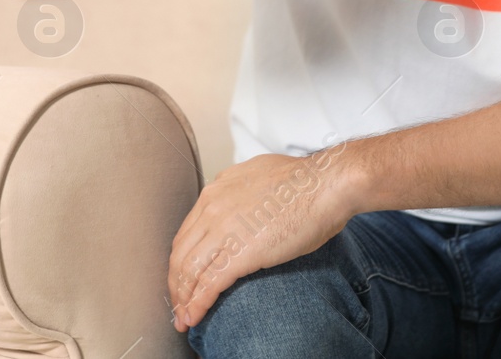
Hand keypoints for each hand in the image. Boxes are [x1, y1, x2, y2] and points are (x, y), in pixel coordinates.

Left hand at [167, 148, 357, 332]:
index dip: (182, 260)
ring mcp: (223, 230)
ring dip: (183, 299)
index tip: (183, 277)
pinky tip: (194, 318)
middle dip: (176, 284)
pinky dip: (197, 304)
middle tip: (178, 304)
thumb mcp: (259, 179)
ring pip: (188, 271)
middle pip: (181, 253)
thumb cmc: (305, 185)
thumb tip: (243, 209)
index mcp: (217, 190)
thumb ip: (242, 196)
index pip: (187, 231)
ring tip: (183, 320)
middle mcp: (212, 207)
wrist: (325, 185)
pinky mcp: (239, 252)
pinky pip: (208, 284)